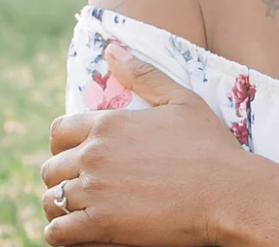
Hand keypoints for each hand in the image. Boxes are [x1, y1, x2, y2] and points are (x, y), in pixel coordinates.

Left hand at [39, 42, 247, 246]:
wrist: (227, 191)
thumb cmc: (208, 144)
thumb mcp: (181, 99)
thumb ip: (143, 73)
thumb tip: (111, 49)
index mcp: (110, 122)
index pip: (59, 131)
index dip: (64, 143)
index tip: (80, 154)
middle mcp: (95, 154)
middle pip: (51, 168)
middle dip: (64, 175)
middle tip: (88, 184)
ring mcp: (95, 191)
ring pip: (52, 200)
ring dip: (63, 204)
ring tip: (84, 208)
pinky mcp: (100, 226)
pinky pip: (57, 232)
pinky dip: (64, 231)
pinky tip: (83, 229)